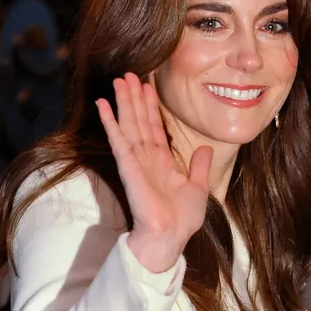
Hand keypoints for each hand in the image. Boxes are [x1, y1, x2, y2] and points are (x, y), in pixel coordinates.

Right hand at [96, 73, 212, 272]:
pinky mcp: (128, 167)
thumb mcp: (199, 187)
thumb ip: (200, 166)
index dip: (151, 106)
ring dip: (123, 102)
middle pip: (139, 120)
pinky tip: (103, 105)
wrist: (171, 236)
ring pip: (129, 124)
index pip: (155, 127)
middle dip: (135, 97)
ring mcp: (136, 161)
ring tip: (118, 80)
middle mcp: (147, 158)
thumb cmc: (183, 218)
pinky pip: (118, 140)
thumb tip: (207, 148)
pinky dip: (110, 122)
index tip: (147, 86)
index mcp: (163, 161)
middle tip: (129, 74)